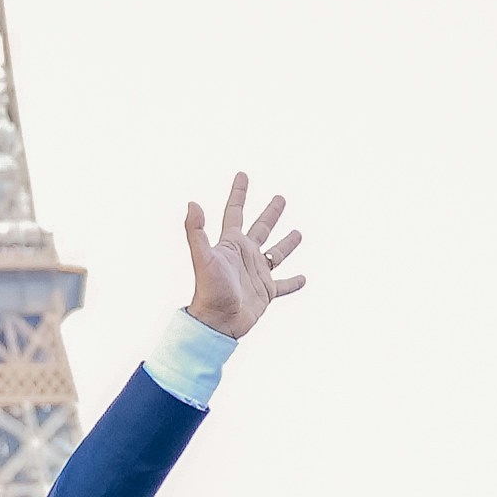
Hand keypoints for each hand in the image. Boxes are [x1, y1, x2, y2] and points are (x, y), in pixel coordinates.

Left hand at [179, 173, 305, 336]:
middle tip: (281, 197)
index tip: (243, 174)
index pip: (235, 212)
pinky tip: (304, 278)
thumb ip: (196, 231)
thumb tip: (192, 203)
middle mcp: (245, 255)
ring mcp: (257, 273)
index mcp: (231, 244)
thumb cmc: (209, 290)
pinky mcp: (266, 292)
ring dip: (287, 243)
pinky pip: (284, 285)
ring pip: (276, 254)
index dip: (239, 193)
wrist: (217, 322)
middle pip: (261, 228)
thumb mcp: (202, 257)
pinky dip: (294, 281)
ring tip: (298, 233)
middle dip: (271, 213)